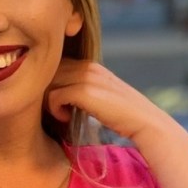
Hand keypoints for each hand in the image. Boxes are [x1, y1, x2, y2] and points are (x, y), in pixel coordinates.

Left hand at [46, 59, 170, 143]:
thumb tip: (54, 97)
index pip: (54, 66)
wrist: (144, 121)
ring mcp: (87, 76)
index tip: (54, 104)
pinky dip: (55, 110)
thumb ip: (81, 91)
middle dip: (44, 93)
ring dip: (48, 102)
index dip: (46, 85)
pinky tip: (66, 118)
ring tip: (61, 114)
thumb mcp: (99, 97)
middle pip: (47, 72)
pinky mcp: (86, 91)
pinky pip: (54, 96)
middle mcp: (87, 66)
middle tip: (53, 110)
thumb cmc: (121, 116)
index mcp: (89, 65)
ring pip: (48, 83)